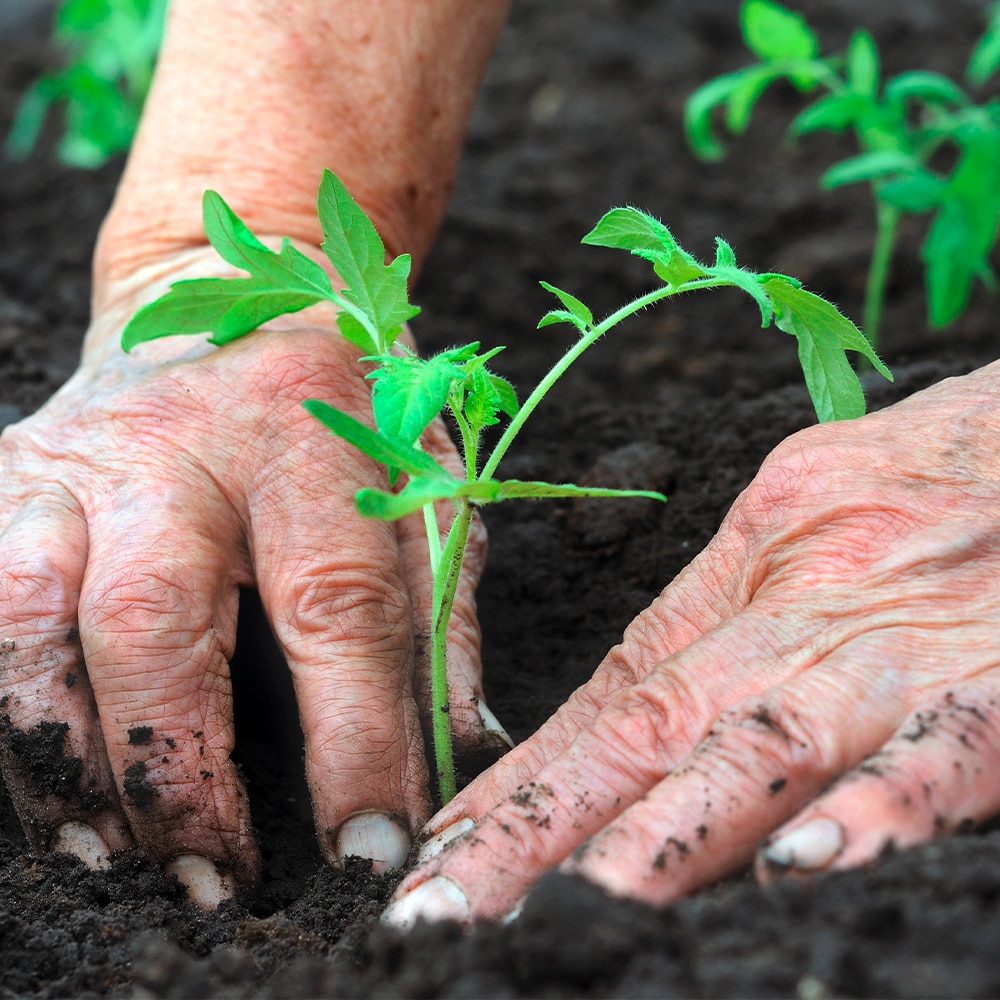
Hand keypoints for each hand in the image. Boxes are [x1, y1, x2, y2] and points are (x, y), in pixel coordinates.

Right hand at [0, 248, 504, 907]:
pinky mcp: (9, 478)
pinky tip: (43, 780)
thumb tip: (464, 746)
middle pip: (154, 620)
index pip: (335, 609)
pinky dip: (3, 703)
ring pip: (26, 617)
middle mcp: (181, 444)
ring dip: (63, 755)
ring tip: (112, 854)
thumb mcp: (427, 479)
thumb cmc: (347, 405)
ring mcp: (75, 458)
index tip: (369, 847)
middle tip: (220, 881)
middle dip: (179, 772)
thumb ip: (443, 609)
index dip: (354, 741)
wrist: (230, 292)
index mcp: (309, 440)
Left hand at [384, 360, 999, 925]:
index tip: (445, 848)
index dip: (525, 781)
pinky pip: (941, 748)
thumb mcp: (808, 512)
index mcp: (748, 566)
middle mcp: (799, 608)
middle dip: (542, 829)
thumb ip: (735, 607)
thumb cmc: (936, 471)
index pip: (614, 694)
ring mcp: (893, 645)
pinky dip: (878, 804)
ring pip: (763, 744)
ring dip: (671, 832)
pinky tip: (807, 860)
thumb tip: (650, 706)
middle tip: (446, 905)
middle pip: (649, 729)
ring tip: (586, 902)